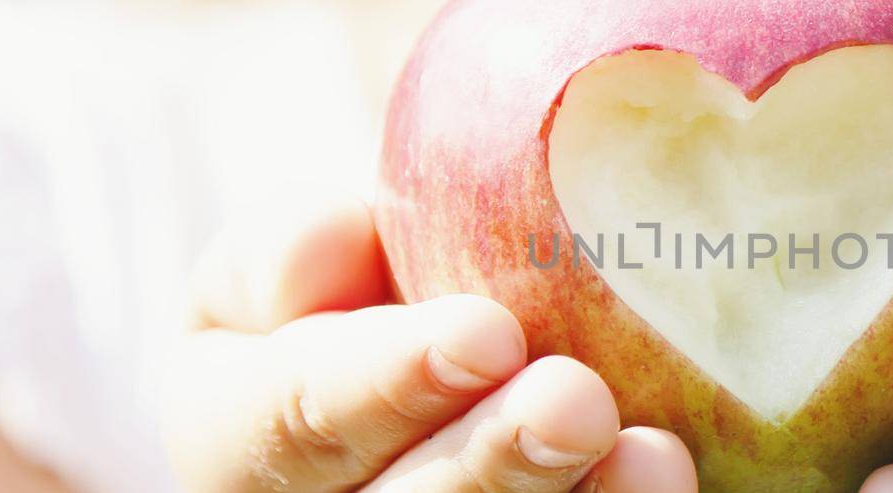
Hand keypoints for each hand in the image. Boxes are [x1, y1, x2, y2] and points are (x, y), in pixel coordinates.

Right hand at [160, 196, 697, 492]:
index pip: (284, 423)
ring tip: (649, 454)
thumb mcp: (285, 266)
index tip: (486, 331)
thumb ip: (289, 249)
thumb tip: (338, 235)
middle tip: (576, 401)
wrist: (430, 376)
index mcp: (230, 440)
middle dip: (489, 462)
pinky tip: (662, 478)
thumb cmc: (352, 306)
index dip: (380, 382)